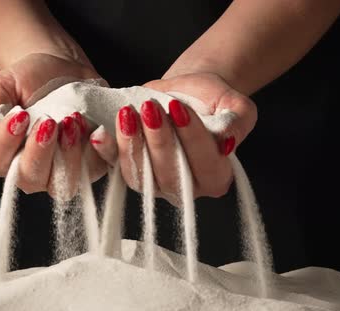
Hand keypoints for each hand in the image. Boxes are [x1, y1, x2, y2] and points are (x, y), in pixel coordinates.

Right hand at [0, 53, 108, 196]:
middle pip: (29, 179)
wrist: (62, 67)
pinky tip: (96, 131)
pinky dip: (96, 153)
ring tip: (71, 120)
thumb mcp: (2, 84)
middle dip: (39, 152)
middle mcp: (30, 170)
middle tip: (48, 121)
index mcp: (2, 155)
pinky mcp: (91, 165)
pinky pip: (95, 170)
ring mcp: (61, 172)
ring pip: (63, 184)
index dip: (5, 142)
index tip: (19, 114)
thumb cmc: (28, 79)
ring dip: (68, 156)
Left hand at [93, 72, 257, 202]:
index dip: (192, 139)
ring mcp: (153, 184)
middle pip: (169, 175)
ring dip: (132, 145)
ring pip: (140, 176)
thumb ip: (239, 122)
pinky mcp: (130, 171)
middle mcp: (184, 188)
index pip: (206, 166)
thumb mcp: (235, 105)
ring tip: (128, 113)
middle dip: (159, 141)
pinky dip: (106, 151)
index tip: (179, 109)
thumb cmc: (210, 101)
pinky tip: (100, 134)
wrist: (184, 92)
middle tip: (151, 108)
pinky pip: (114, 167)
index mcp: (215, 177)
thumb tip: (227, 142)